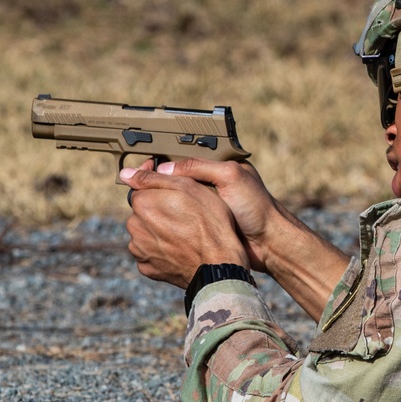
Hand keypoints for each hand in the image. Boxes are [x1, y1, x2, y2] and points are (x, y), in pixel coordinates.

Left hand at [121, 161, 248, 287]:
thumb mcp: (188, 188)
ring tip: (183, 234)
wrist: (218, 262)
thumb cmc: (209, 222)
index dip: (158, 189)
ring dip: (158, 231)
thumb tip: (126, 173)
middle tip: (184, 215)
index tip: (173, 193)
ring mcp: (140, 250)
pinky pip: (150, 253)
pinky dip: (161, 250)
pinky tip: (179, 249)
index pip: (141, 190)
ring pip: (145, 233)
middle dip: (158, 211)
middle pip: (143, 213)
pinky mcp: (147, 268)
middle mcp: (135, 227)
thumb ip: (153, 178)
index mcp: (143, 204)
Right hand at [131, 158, 349, 320]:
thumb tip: (164, 168)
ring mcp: (206, 207)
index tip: (139, 165)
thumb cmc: (256, 207)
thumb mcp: (230, 177)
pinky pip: (180, 219)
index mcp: (219, 166)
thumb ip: (199, 167)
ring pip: (175, 201)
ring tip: (136, 202)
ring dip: (159, 203)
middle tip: (129, 183)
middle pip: (175, 179)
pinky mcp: (204, 226)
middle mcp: (211, 184)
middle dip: (155, 182)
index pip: (183, 157)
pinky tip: (153, 222)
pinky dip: (167, 220)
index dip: (161, 161)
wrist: (271, 244)